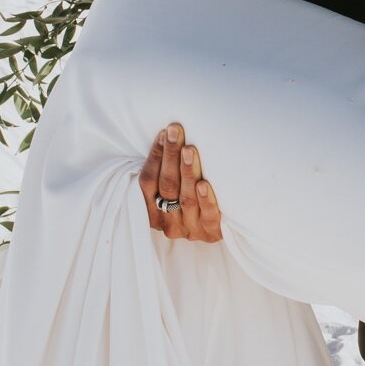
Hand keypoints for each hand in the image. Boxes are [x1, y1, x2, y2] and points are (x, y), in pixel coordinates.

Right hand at [139, 122, 223, 241]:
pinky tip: (204, 184)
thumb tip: (167, 134)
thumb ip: (166, 172)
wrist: (217, 230)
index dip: (155, 157)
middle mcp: (167, 223)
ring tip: (189, 150)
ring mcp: (189, 229)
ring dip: (187, 172)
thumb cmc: (188, 200)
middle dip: (170, 156)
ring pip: (186, 199)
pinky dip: (205, 199)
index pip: (147, 182)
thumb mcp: (171, 191)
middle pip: (167, 186)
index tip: (164, 133)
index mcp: (151, 212)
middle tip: (175, 131)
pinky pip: (208, 216)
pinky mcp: (210, 233)